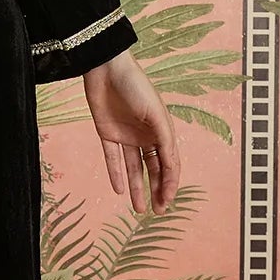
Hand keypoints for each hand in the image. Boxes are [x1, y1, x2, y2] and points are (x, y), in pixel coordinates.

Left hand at [80, 49, 180, 212]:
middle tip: (157, 211)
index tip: (168, 201)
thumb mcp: (157, 114)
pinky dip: (116, 174)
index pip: (169, 163)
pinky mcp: (107, 134)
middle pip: (154, 169)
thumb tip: (172, 167)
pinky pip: (113, 159)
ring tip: (139, 209)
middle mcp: (146, 136)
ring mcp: (127, 136)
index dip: (170, 183)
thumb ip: (165, 141)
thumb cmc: (137, 86)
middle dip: (157, 190)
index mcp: (162, 131)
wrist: (107, 68)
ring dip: (137, 188)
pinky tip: (118, 191)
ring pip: (134, 169)